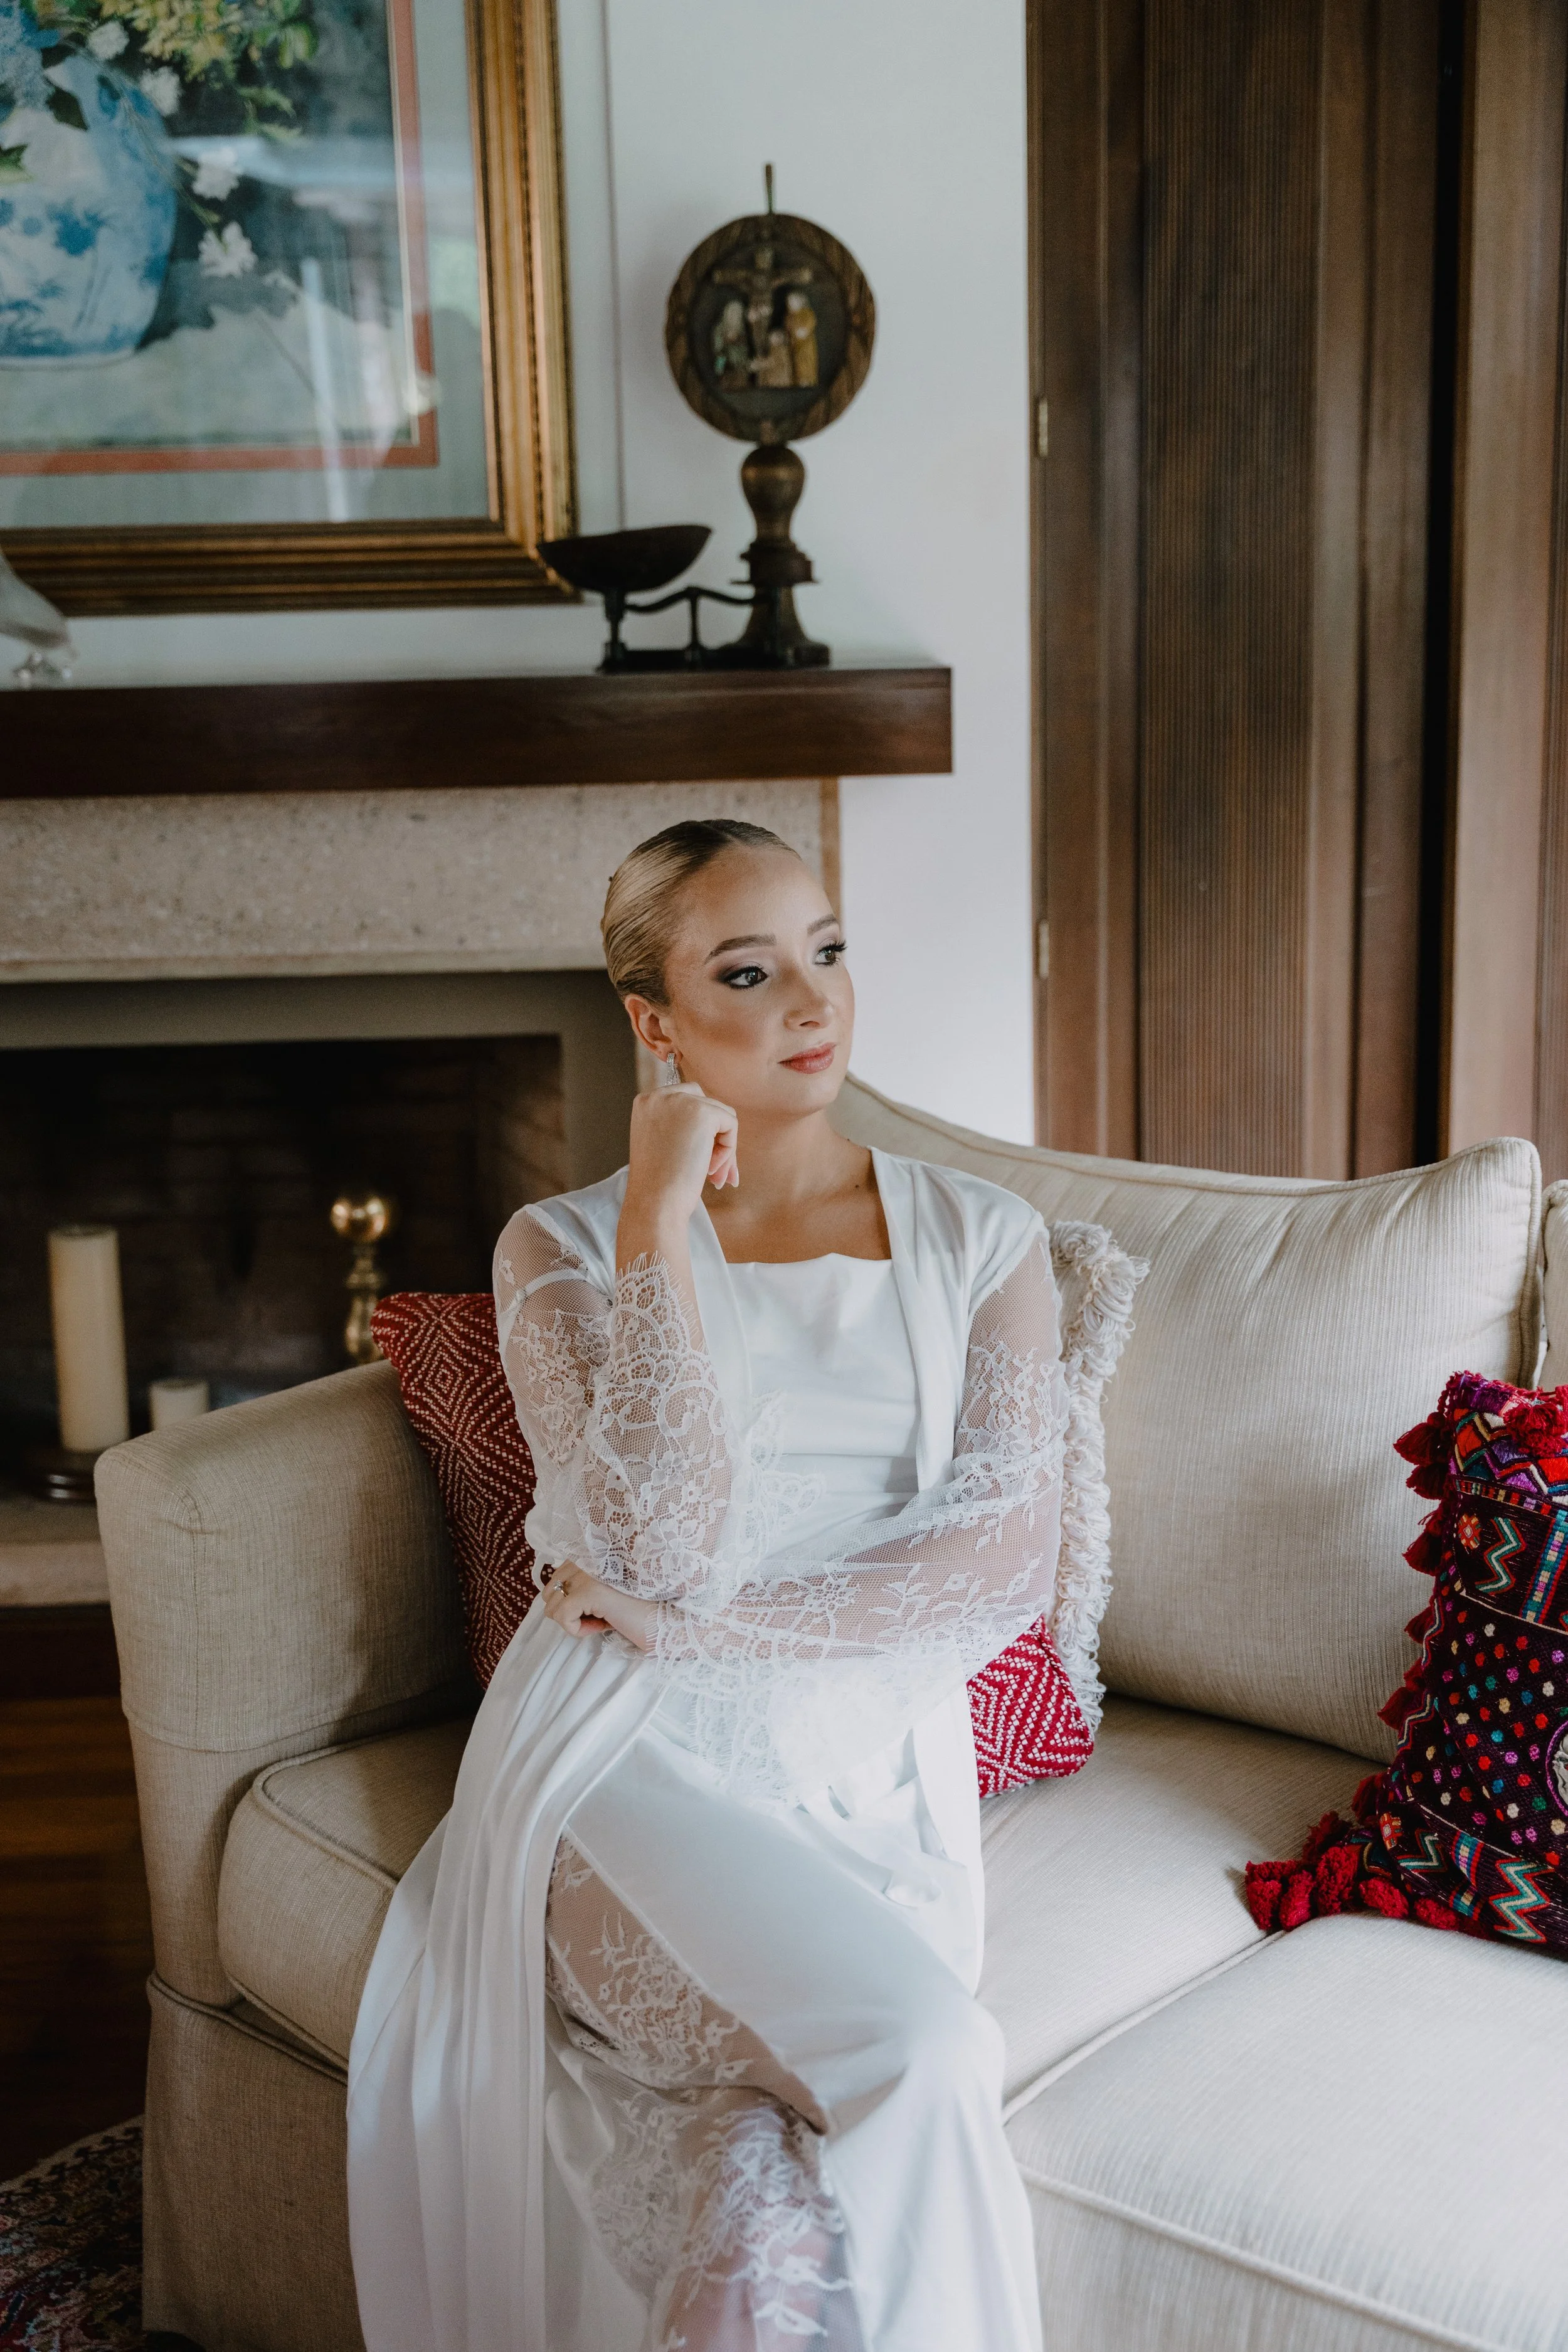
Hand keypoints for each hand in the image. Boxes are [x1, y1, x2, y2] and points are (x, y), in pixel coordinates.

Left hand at [540, 1560, 657, 1652]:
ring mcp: (589, 1572)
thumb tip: (552, 1599)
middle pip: (549, 1592)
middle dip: (570, 1612)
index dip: (572, 1602)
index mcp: (592, 1554)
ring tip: (603, 1619)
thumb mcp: (606, 1593)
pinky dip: (577, 1630)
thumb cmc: (639, 1611)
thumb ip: (583, 1585)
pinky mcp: (590, 1591)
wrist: (667, 1623)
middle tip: (601, 1616)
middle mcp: (588, 1557)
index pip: (557, 1579)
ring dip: (575, 1621)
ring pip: (551, 1605)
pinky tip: (603, 1626)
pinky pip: (561, 1616)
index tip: (600, 1608)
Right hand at [624, 1082, 738, 1232]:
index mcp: (646, 1103)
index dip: (701, 1130)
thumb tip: (724, 1124)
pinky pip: (731, 1125)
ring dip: (724, 1149)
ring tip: (713, 1176)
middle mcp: (660, 1096)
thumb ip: (683, 1127)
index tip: (698, 1158)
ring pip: (722, 1116)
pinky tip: (711, 1171)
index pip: (687, 1099)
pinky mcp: (702, 1112)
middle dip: (715, 1137)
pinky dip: (728, 1151)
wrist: (654, 1202)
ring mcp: (680, 1100)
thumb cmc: (659, 1185)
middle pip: (707, 1104)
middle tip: (714, 1171)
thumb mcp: (663, 1145)